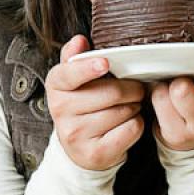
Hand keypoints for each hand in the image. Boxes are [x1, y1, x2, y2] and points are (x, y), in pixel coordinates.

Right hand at [45, 35, 145, 169]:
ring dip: (134, 106)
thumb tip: (79, 40)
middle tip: (135, 89)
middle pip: (110, 92)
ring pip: (123, 111)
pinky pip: (131, 129)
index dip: (88, 68)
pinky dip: (137, 124)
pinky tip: (127, 123)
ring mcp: (76, 134)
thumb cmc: (82, 106)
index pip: (69, 74)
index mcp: (56, 86)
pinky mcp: (94, 153)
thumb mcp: (74, 81)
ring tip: (128, 107)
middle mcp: (60, 110)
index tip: (105, 63)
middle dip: (131, 88)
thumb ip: (75, 58)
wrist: (79, 149)